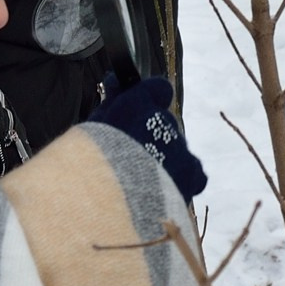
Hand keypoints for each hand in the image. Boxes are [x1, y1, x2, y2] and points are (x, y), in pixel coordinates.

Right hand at [88, 75, 206, 202]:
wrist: (108, 205)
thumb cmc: (90, 163)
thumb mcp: (94, 126)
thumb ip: (109, 103)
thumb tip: (116, 80)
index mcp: (138, 106)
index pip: (158, 89)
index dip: (149, 98)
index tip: (137, 108)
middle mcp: (163, 122)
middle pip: (163, 123)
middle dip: (151, 135)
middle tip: (130, 156)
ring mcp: (180, 149)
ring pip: (176, 148)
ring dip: (163, 158)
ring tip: (141, 182)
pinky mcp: (191, 176)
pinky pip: (194, 173)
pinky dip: (183, 177)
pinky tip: (164, 189)